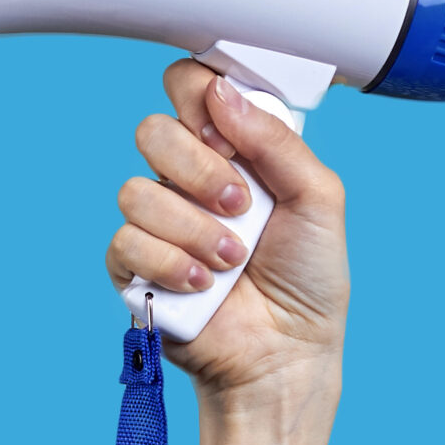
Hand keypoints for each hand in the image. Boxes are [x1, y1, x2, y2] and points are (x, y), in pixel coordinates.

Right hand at [105, 61, 347, 444]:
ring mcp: (159, 224)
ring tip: (233, 259)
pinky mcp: (135, 269)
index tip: (230, 133)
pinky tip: (202, 283)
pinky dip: (169, 262)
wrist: (290, 355)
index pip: (191, 89)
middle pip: (153, 130)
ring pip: (136, 190)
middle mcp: (191, 180)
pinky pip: (125, 242)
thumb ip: (277, 140)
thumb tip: (223, 91)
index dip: (201, 99)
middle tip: (241, 204)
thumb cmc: (310, 280)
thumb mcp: (320, 198)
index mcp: (234, 151)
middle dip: (199, 168)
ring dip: (193, 227)